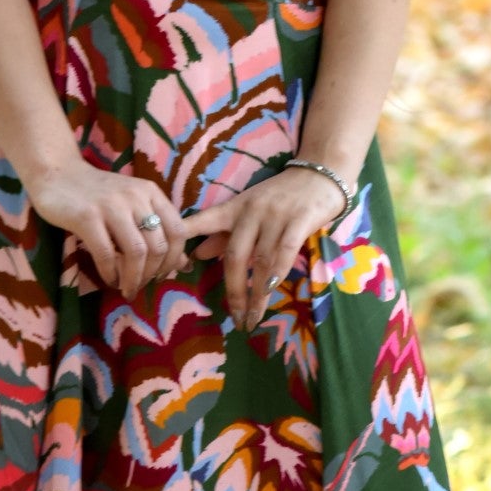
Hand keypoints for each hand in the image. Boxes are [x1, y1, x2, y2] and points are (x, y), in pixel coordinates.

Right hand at [24, 159, 192, 298]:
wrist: (58, 174)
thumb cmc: (98, 194)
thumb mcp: (133, 205)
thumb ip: (157, 230)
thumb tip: (184, 265)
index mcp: (151, 192)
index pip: (178, 231)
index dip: (174, 259)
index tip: (162, 275)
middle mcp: (135, 196)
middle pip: (158, 246)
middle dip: (152, 274)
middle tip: (140, 286)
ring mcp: (111, 206)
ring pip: (136, 252)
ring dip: (133, 278)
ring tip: (126, 289)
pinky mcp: (86, 217)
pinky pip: (106, 254)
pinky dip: (110, 273)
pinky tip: (109, 280)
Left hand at [184, 166, 342, 330]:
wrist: (319, 173)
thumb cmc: (281, 196)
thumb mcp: (248, 209)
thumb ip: (224, 232)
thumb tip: (197, 255)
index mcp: (235, 208)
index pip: (205, 220)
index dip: (186, 235)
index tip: (170, 258)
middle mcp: (252, 211)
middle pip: (235, 254)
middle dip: (234, 290)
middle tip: (235, 317)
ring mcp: (276, 214)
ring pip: (261, 258)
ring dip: (257, 292)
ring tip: (254, 316)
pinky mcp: (301, 218)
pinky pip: (286, 248)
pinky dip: (278, 271)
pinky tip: (271, 289)